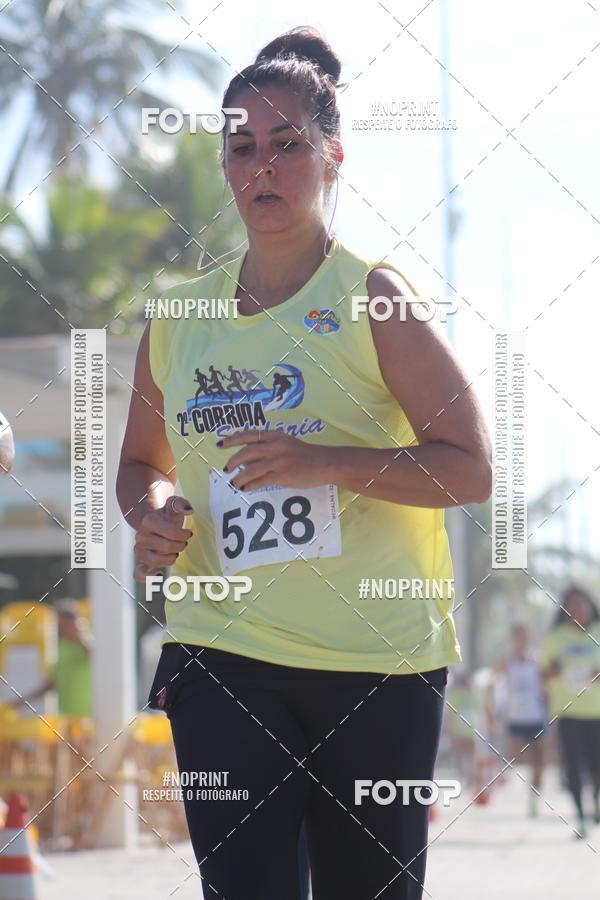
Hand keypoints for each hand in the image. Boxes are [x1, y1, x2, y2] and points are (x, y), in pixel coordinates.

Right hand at [134, 495, 193, 581]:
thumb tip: (188, 510)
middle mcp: (141, 536)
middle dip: (179, 546)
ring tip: (175, 553)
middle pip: (165, 547)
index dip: (183, 535)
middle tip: (183, 543)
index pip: (170, 532)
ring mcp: (140, 551)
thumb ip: (180, 504)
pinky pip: (140, 574)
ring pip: (154, 561)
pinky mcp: (141, 563)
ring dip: (169, 558)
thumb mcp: (174, 506)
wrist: (155, 524)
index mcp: (148, 521)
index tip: (189, 533)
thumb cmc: (168, 517)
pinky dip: (148, 577)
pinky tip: (160, 573)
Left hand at [218, 430, 333, 491]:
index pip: (248, 435)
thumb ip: (269, 447)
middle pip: (245, 453)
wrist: (326, 462)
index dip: (232, 439)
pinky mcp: (282, 475)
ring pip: (250, 469)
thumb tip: (248, 460)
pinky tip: (245, 489)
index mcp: (275, 436)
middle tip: (226, 469)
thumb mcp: (287, 443)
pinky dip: (249, 485)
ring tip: (234, 483)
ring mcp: (278, 461)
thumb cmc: (306, 455)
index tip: (220, 445)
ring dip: (238, 477)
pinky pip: (260, 481)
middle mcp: (274, 446)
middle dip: (233, 461)